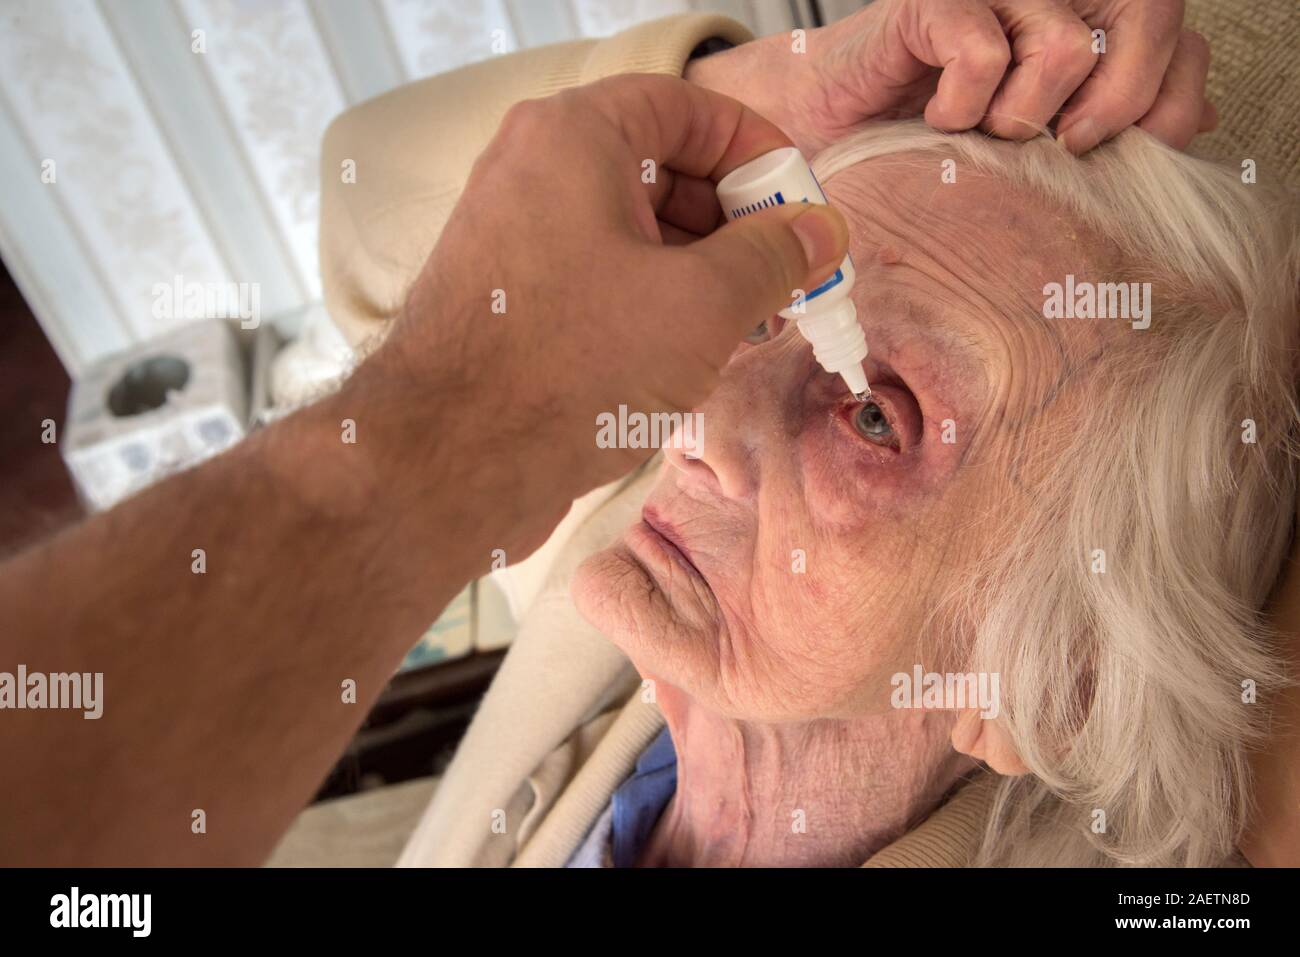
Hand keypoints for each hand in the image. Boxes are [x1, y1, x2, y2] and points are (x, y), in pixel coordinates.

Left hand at [370, 74, 849, 558]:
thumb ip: (771, 256)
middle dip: (733, 220)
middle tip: (785, 271)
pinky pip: (597, 275)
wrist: (452, 462)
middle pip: (658, 168)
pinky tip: (693, 349)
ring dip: (699, 268)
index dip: (756, 148)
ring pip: (630, 230)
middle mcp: (533, 172)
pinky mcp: (509, 298)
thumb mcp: (702, 304)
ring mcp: (514, 236)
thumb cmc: (570, 367)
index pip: (686, 108)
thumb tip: (818, 233)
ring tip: (749, 320)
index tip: (798, 200)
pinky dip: (651, 300)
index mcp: (573, 138)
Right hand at [686, 0, 1215, 154]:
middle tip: (1063, 146)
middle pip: (1145, 15)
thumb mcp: (1039, 145)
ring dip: (1023, 118)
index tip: (1118, 153)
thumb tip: (1195, 123)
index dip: (1169, 103)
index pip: (1182, 39)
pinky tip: (938, 120)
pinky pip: (983, 53)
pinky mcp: (934, 5)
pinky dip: (962, 107)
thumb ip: (1115, 124)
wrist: (828, 128)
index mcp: (1087, 21)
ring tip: (982, 134)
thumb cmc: (931, 140)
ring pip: (1065, 47)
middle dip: (1117, 102)